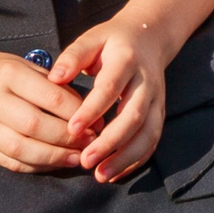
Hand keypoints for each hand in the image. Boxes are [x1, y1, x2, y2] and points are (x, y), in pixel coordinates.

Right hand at [0, 50, 86, 173]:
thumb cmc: (1, 73)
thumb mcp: (25, 65)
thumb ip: (53, 85)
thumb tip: (87, 109)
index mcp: (8, 75)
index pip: (49, 96)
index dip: (76, 112)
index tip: (96, 120)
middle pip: (34, 125)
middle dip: (67, 137)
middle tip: (90, 141)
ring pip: (21, 148)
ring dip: (53, 156)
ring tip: (77, 157)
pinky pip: (10, 162)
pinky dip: (36, 166)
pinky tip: (55, 163)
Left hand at [52, 19, 172, 182]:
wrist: (149, 37)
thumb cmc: (112, 41)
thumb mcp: (92, 39)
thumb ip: (73, 57)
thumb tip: (54, 78)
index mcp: (127, 60)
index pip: (110, 88)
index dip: (92, 110)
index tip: (71, 129)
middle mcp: (146, 82)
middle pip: (134, 115)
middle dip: (111, 141)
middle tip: (85, 161)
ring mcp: (156, 99)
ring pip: (148, 132)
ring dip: (126, 157)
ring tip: (100, 175)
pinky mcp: (159, 112)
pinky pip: (153, 140)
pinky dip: (136, 160)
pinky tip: (115, 174)